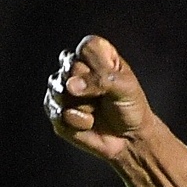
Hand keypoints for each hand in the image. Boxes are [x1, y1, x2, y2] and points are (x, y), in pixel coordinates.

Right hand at [44, 36, 152, 164]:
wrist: (130, 139)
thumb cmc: (130, 108)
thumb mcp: (126, 88)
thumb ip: (101, 80)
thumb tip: (70, 86)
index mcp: (94, 53)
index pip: (86, 48)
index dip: (98, 66)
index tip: (113, 79)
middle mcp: (74, 65)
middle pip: (69, 67)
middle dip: (89, 88)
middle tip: (104, 98)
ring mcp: (62, 87)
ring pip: (58, 90)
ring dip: (82, 106)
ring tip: (96, 111)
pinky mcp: (56, 110)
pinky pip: (57, 113)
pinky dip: (77, 122)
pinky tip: (89, 123)